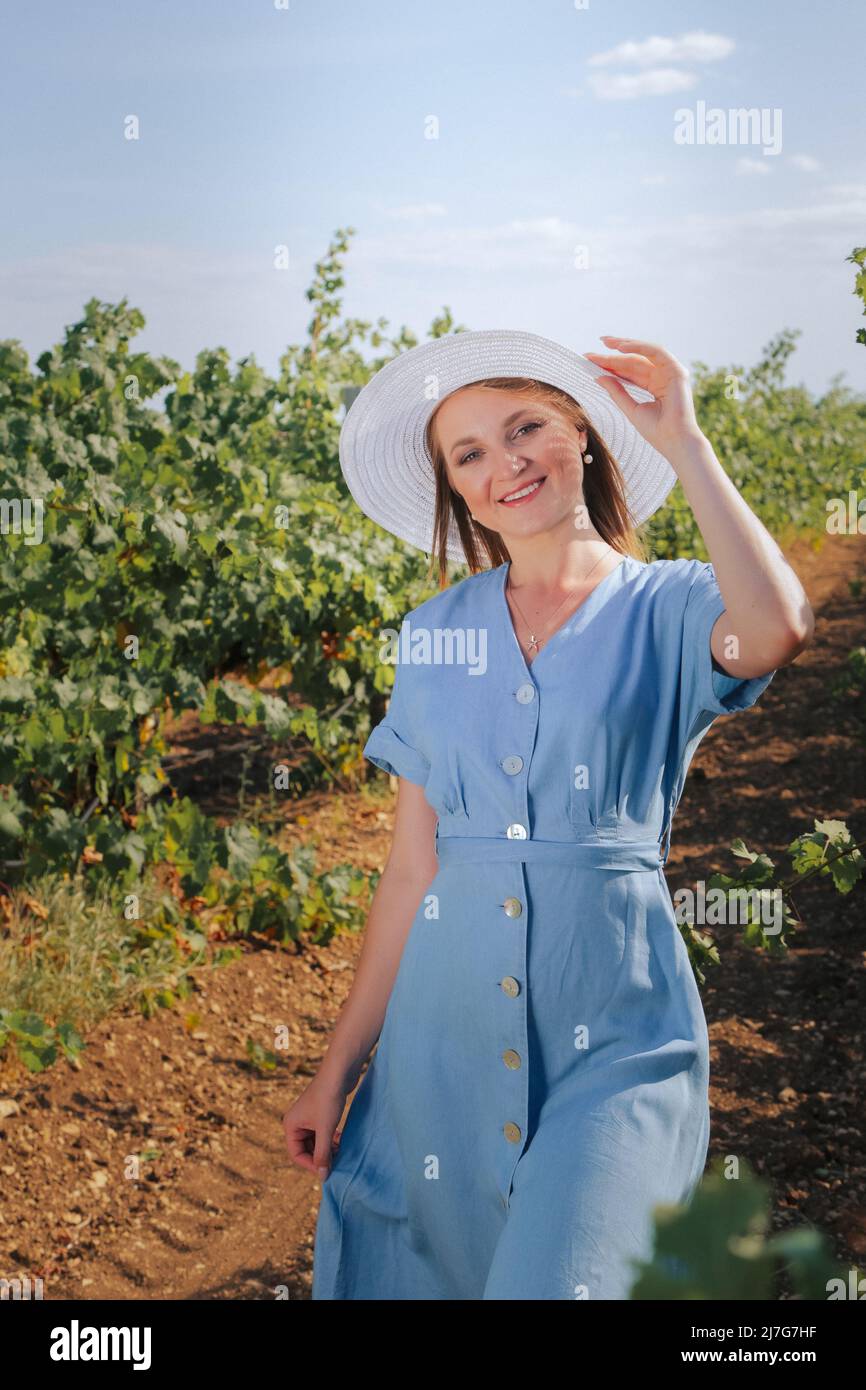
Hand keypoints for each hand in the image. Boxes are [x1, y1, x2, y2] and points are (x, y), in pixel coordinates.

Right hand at [283, 1077, 346, 1181]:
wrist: (339, 1071)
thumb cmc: (329, 1098)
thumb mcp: (326, 1129)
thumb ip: (323, 1153)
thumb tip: (322, 1176)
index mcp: (290, 1125)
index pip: (296, 1154)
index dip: (311, 1164)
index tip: (327, 1171)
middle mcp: (296, 1122)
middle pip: (306, 1149)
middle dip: (321, 1156)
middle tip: (337, 1162)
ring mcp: (308, 1117)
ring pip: (315, 1142)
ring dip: (327, 1148)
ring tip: (341, 1151)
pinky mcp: (320, 1113)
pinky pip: (322, 1133)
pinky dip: (330, 1139)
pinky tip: (341, 1140)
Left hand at [583, 336, 703, 461]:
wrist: (674, 442)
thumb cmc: (656, 431)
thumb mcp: (631, 408)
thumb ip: (617, 392)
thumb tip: (599, 377)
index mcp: (654, 385)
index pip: (629, 371)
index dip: (610, 365)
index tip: (590, 361)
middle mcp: (662, 376)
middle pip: (634, 361)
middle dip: (613, 355)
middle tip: (590, 352)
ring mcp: (670, 373)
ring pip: (643, 354)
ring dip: (624, 346)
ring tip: (605, 343)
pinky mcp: (677, 371)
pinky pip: (656, 352)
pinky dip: (639, 347)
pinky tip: (621, 347)